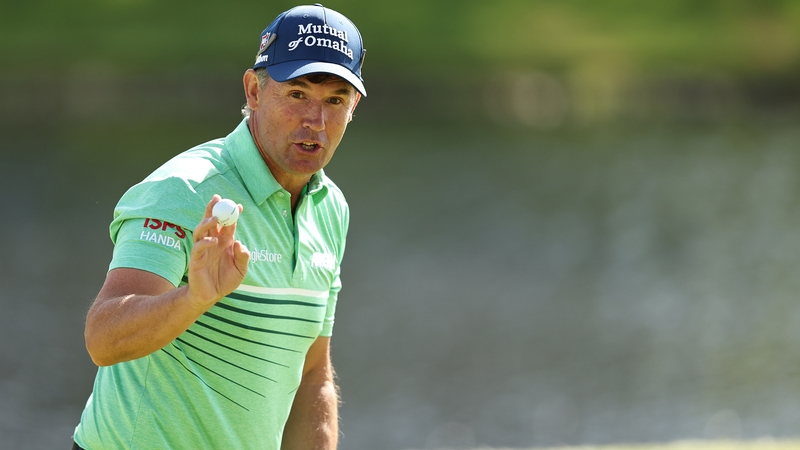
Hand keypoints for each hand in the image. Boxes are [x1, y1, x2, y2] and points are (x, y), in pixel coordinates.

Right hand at [186, 195, 248, 309]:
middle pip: (211, 221)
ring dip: (207, 222)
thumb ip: (243, 257)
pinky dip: (205, 242)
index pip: (228, 225)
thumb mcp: (240, 269)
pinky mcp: (196, 259)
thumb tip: (240, 243)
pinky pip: (198, 247)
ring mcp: (203, 250)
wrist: (211, 296)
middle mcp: (213, 242)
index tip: (239, 205)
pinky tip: (213, 241)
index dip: (232, 214)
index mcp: (225, 242)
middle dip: (213, 209)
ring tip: (215, 218)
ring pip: (201, 230)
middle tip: (218, 198)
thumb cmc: (225, 281)